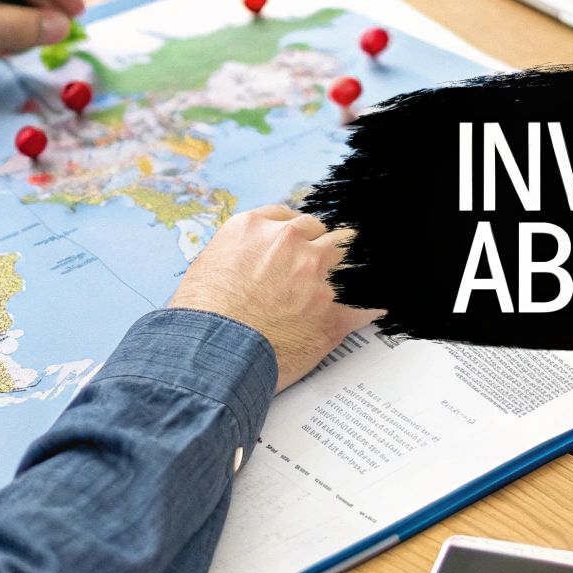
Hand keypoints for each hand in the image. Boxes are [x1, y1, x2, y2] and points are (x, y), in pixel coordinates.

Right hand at [169, 206, 381, 392]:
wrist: (211, 354)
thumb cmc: (199, 319)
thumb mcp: (206, 270)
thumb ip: (236, 258)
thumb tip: (245, 268)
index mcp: (254, 229)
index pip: (289, 219)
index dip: (297, 233)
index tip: (301, 240)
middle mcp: (288, 243)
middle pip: (321, 233)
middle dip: (321, 247)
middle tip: (322, 263)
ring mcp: (315, 275)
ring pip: (345, 257)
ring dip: (345, 269)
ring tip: (353, 276)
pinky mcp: (332, 313)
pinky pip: (363, 306)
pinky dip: (367, 309)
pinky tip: (373, 309)